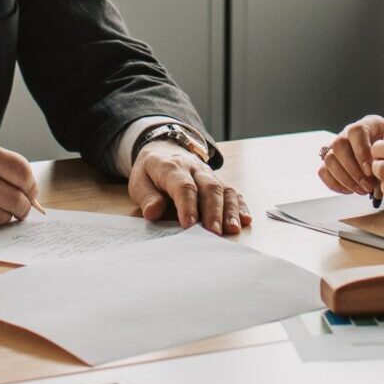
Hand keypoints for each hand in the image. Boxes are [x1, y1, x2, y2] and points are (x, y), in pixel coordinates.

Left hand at [130, 141, 249, 232]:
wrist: (164, 150)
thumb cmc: (151, 172)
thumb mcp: (138, 182)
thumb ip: (146, 197)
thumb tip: (153, 212)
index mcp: (171, 168)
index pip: (183, 186)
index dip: (188, 206)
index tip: (189, 225)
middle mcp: (194, 169)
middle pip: (209, 188)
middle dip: (213, 212)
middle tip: (214, 233)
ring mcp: (209, 174)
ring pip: (224, 189)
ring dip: (230, 210)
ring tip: (232, 230)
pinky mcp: (218, 181)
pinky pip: (232, 192)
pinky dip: (240, 206)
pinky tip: (245, 220)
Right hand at [317, 115, 383, 196]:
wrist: (383, 152)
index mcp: (365, 125)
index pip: (356, 132)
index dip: (361, 152)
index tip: (370, 170)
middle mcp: (346, 133)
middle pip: (339, 145)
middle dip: (353, 170)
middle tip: (368, 187)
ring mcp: (334, 147)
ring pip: (329, 160)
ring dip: (346, 179)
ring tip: (363, 190)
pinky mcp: (329, 161)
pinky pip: (323, 171)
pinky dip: (336, 184)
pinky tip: (351, 190)